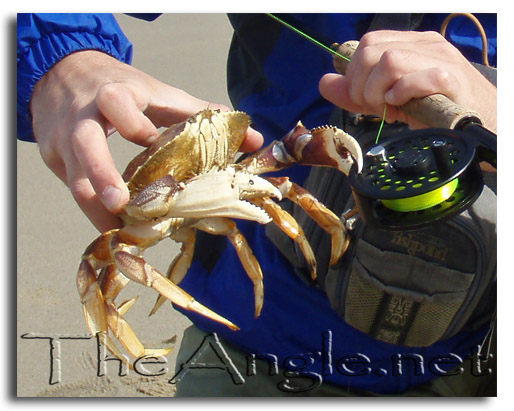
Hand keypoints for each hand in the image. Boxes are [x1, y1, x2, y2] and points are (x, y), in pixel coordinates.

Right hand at [31, 50, 263, 231]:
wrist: (63, 73)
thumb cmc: (124, 88)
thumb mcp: (160, 94)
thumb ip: (203, 114)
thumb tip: (254, 140)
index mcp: (115, 93)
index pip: (118, 103)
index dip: (134, 123)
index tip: (150, 140)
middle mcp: (84, 116)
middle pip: (86, 144)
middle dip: (101, 175)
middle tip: (120, 205)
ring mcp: (63, 139)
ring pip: (73, 178)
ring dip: (96, 208)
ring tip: (120, 232)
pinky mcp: (54, 158)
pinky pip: (73, 187)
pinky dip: (93, 209)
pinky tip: (113, 226)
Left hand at [319, 30, 496, 131]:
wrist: (478, 122)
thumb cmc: (434, 109)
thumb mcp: (387, 100)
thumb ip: (355, 93)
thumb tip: (324, 82)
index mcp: (410, 44)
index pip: (366, 43)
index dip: (354, 72)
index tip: (361, 96)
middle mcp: (424, 45)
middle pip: (371, 51)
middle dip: (361, 85)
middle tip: (374, 105)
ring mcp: (438, 59)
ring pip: (388, 61)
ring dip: (378, 92)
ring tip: (389, 107)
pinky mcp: (449, 78)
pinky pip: (412, 78)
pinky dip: (399, 95)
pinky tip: (403, 106)